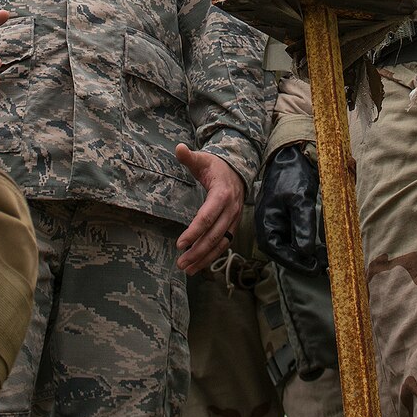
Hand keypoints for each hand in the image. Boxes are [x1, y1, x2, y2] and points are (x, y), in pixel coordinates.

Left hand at [174, 144, 245, 274]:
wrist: (237, 170)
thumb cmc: (216, 166)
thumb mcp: (203, 159)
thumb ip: (189, 156)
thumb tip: (179, 148)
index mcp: (222, 194)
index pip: (207, 217)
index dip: (194, 232)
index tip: (180, 243)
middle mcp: (230, 210)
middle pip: (214, 235)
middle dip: (197, 251)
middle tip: (181, 262)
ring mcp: (233, 220)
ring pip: (220, 243)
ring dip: (205, 258)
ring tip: (188, 268)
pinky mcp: (233, 226)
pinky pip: (224, 244)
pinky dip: (212, 256)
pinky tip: (200, 265)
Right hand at [254, 143, 324, 274]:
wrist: (292, 155)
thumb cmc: (293, 175)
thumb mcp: (301, 200)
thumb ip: (303, 226)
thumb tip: (305, 252)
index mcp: (266, 223)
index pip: (279, 253)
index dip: (297, 264)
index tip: (315, 269)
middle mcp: (270, 226)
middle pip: (285, 252)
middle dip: (304, 261)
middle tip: (324, 266)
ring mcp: (279, 222)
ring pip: (292, 245)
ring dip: (308, 253)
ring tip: (327, 257)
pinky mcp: (288, 218)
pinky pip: (297, 236)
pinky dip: (308, 242)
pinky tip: (322, 245)